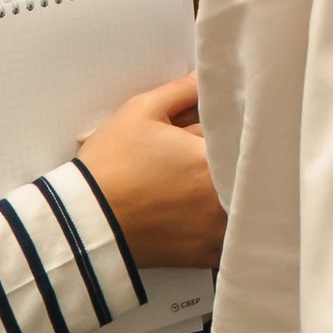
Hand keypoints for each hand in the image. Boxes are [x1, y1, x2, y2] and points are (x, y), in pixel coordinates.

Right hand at [76, 76, 227, 269]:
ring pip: (245, 204)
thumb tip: (204, 77)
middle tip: (205, 156)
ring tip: (198, 184)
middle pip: (246, 170)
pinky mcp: (208, 254)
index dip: (233, 128)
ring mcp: (218, 230)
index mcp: (212, 159)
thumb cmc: (109, 169)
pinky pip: (233, 235)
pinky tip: (201, 211)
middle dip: (234, 159)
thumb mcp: (140, 112)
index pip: (244, 135)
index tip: (221, 129)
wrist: (86, 223)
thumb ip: (181, 90)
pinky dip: (226, 222)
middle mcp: (224, 198)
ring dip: (235, 192)